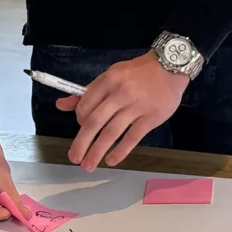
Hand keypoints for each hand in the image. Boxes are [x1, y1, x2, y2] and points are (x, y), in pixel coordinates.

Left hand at [60, 52, 189, 170]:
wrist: (170, 67)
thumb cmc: (138, 72)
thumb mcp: (112, 75)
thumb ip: (88, 92)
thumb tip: (61, 105)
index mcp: (109, 80)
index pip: (86, 105)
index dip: (79, 120)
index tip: (82, 128)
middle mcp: (121, 93)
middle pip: (95, 122)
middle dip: (82, 142)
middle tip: (74, 158)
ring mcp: (137, 107)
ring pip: (112, 132)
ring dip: (97, 151)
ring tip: (88, 165)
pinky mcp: (151, 118)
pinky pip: (132, 138)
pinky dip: (120, 151)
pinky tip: (111, 160)